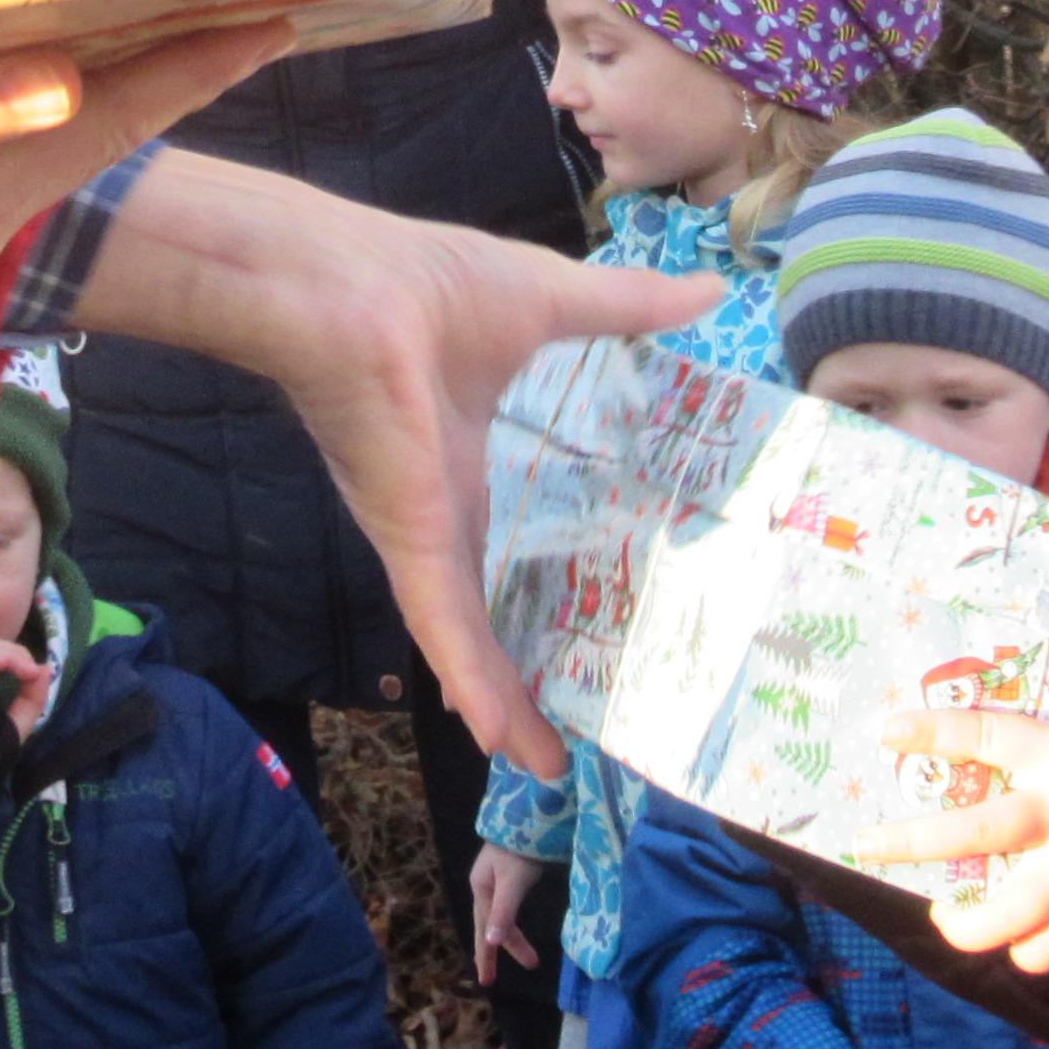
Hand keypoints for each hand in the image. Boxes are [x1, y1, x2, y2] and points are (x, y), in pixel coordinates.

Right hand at [0, 26, 282, 428]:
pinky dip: (16, 95)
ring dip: (101, 76)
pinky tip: (0, 68)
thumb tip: (74, 79)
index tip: (286, 21)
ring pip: (43, 133)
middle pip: (102, 123)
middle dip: (171, 62)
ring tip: (145, 14)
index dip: (203, 65)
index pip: (124, 116)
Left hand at [77, 158, 720, 771]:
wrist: (339, 287)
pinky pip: (447, 630)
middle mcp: (442, 510)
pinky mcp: (412, 545)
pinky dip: (475, 684)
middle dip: (526, 662)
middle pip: (489, 606)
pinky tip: (505, 742)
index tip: (607, 614)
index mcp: (467, 457)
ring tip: (545, 763)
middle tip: (578, 716)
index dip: (555, 577)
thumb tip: (709, 291)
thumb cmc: (428, 286)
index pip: (515, 535)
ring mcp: (425, 535)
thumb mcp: (550, 302)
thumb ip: (628, 308)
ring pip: (467, 640)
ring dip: (504, 703)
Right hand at [470, 845, 549, 988]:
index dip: (487, 956)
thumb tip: (491, 942)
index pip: (485, 931)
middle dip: (495, 952)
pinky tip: (513, 927)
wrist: (527, 812)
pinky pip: (506, 906)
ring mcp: (495, 879)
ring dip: (508, 939)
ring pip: (499, 917)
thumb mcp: (512, 883)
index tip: (486, 983)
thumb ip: (503, 912)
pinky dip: (509, 923)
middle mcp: (484, 886)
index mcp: (482, 890)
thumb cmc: (520, 848)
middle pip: (489, 926)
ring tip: (525, 957)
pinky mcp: (508, 873)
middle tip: (492, 980)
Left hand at [848, 571, 1048, 971]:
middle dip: (909, 841)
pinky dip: (1034, 951)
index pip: (983, 735)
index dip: (930, 731)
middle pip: (972, 832)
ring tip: (945, 925)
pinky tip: (1021, 948)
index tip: (884, 731)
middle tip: (865, 845)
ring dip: (968, 926)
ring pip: (1007, 912)